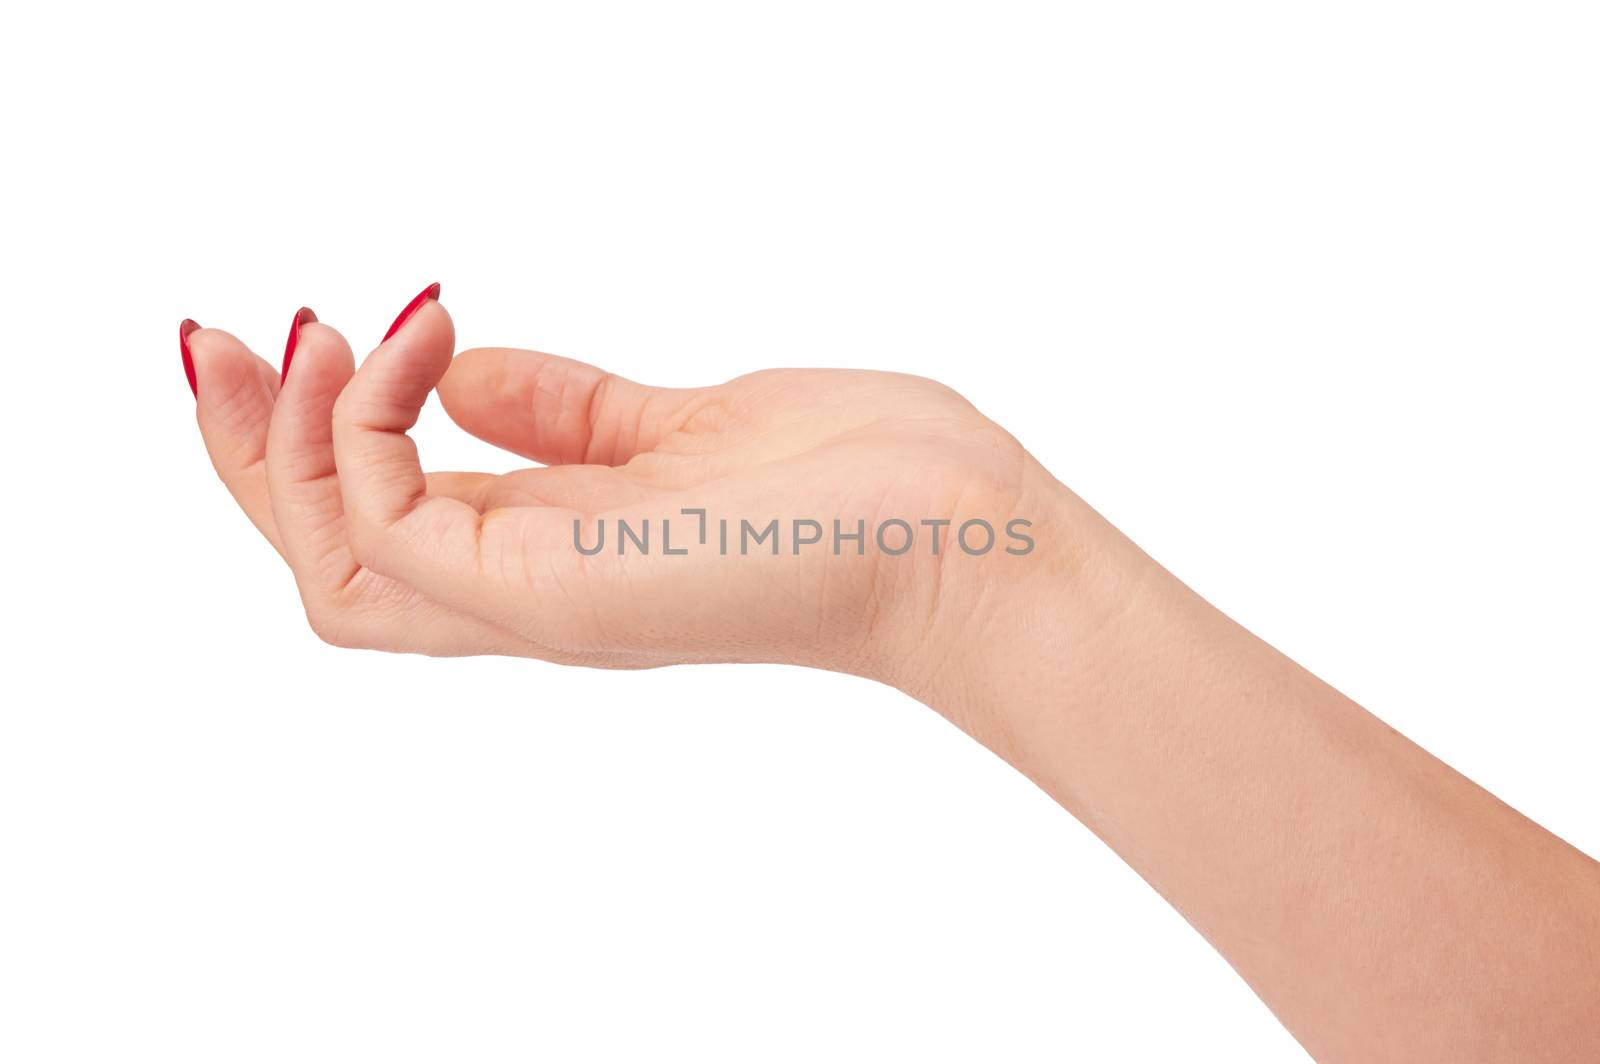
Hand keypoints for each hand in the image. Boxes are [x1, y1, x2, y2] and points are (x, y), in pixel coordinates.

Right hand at [186, 286, 1075, 687]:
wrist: (962, 539)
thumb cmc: (858, 481)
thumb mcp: (676, 423)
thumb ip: (568, 412)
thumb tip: (465, 375)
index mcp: (556, 555)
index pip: (387, 523)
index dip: (316, 439)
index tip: (305, 328)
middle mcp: (530, 591)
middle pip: (327, 556)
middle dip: (253, 449)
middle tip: (225, 339)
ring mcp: (537, 602)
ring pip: (329, 564)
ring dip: (280, 445)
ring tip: (300, 335)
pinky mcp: (554, 591)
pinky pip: (394, 524)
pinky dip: (370, 422)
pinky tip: (412, 334)